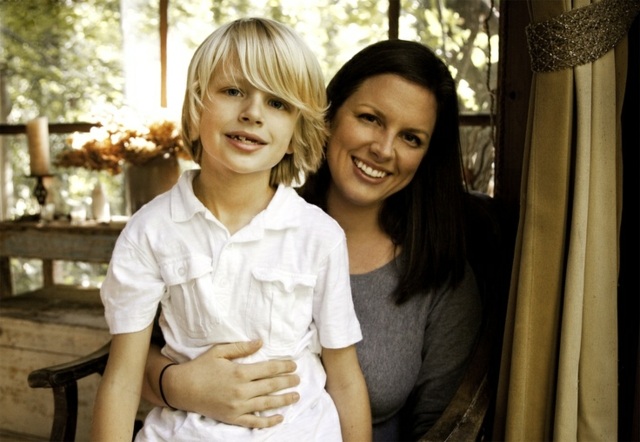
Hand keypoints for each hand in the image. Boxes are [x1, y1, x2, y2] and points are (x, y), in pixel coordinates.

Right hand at [159, 340, 299, 427]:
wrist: (181, 388)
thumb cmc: (200, 367)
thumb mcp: (220, 352)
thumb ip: (241, 348)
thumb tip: (260, 342)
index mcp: (240, 372)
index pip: (269, 369)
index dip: (284, 366)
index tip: (293, 365)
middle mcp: (241, 390)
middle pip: (271, 386)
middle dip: (287, 382)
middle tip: (298, 379)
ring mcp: (238, 406)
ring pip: (267, 404)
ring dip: (284, 400)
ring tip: (296, 396)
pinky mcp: (232, 418)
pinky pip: (254, 422)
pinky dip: (268, 421)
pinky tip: (279, 418)